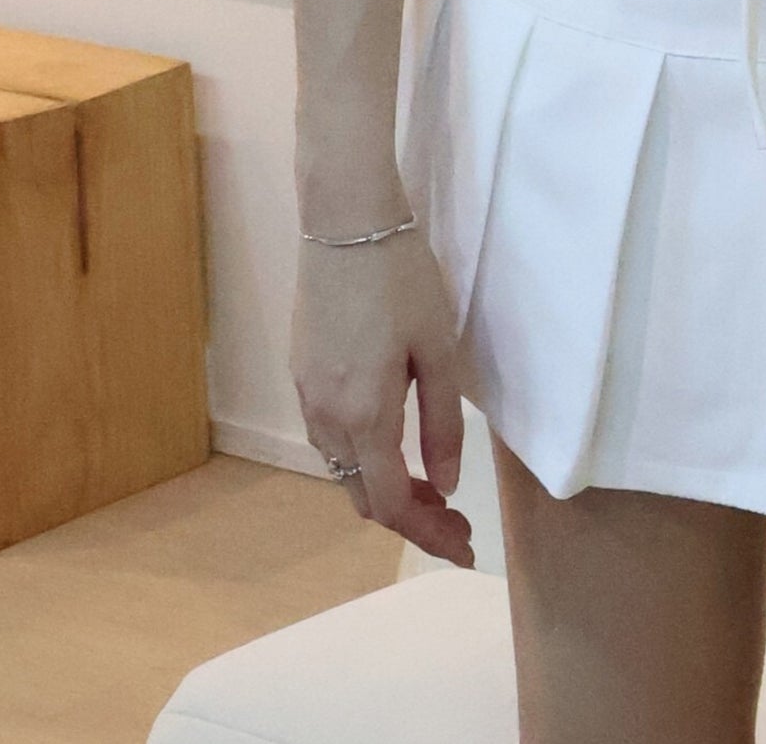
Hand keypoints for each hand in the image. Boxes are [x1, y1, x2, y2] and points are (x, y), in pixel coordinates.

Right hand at [292, 229, 476, 565]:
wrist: (345, 221)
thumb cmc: (402, 278)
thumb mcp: (438, 349)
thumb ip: (441, 423)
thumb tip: (446, 484)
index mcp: (365, 414)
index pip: (393, 504)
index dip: (428, 534)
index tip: (463, 546)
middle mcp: (326, 416)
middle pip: (362, 497)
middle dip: (410, 518)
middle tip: (455, 517)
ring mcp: (307, 395)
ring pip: (342, 470)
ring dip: (383, 488)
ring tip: (431, 484)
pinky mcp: (302, 372)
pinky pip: (329, 439)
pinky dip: (361, 458)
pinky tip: (391, 442)